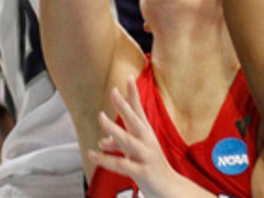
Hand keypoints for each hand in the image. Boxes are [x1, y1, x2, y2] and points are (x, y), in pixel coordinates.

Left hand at [87, 79, 186, 197]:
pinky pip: (121, 164)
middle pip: (135, 120)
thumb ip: (118, 144)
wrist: (170, 189)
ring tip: (101, 117)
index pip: (139, 111)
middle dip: (124, 106)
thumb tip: (102, 141)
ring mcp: (145, 156)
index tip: (129, 77)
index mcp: (146, 134)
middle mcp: (147, 141)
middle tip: (114, 91)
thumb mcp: (135, 152)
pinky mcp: (142, 172)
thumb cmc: (151, 167)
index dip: (134, 95)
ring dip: (114, 129)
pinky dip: (106, 159)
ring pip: (128, 140)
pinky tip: (93, 154)